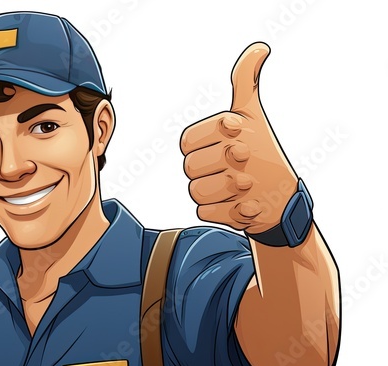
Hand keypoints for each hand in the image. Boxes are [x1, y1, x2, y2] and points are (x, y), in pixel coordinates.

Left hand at [180, 42, 298, 233]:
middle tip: (225, 169)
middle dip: (202, 171)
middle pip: (189, 168)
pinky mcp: (242, 213)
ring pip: (195, 191)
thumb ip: (245, 82)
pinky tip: (235, 204)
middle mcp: (241, 153)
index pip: (186, 142)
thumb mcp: (253, 114)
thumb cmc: (261, 152)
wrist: (283, 199)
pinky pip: (204, 212)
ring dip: (208, 192)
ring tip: (230, 188)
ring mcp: (243, 185)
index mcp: (236, 127)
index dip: (196, 147)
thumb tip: (259, 48)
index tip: (219, 146)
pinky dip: (217, 212)